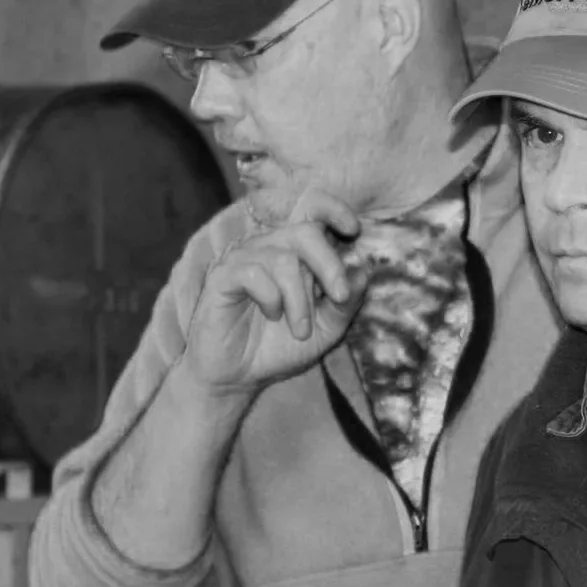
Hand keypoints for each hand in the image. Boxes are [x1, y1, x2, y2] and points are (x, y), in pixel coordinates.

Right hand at [181, 188, 367, 397]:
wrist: (239, 377)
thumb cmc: (279, 348)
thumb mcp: (325, 329)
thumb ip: (345, 303)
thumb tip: (364, 272)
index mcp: (293, 251)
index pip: (310, 208)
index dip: (333, 209)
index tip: (352, 229)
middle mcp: (268, 247)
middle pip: (305, 232)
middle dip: (329, 265)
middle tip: (339, 297)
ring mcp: (243, 258)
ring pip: (283, 259)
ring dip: (300, 299)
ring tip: (299, 328)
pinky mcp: (222, 275)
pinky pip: (254, 273)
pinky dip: (271, 299)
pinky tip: (272, 316)